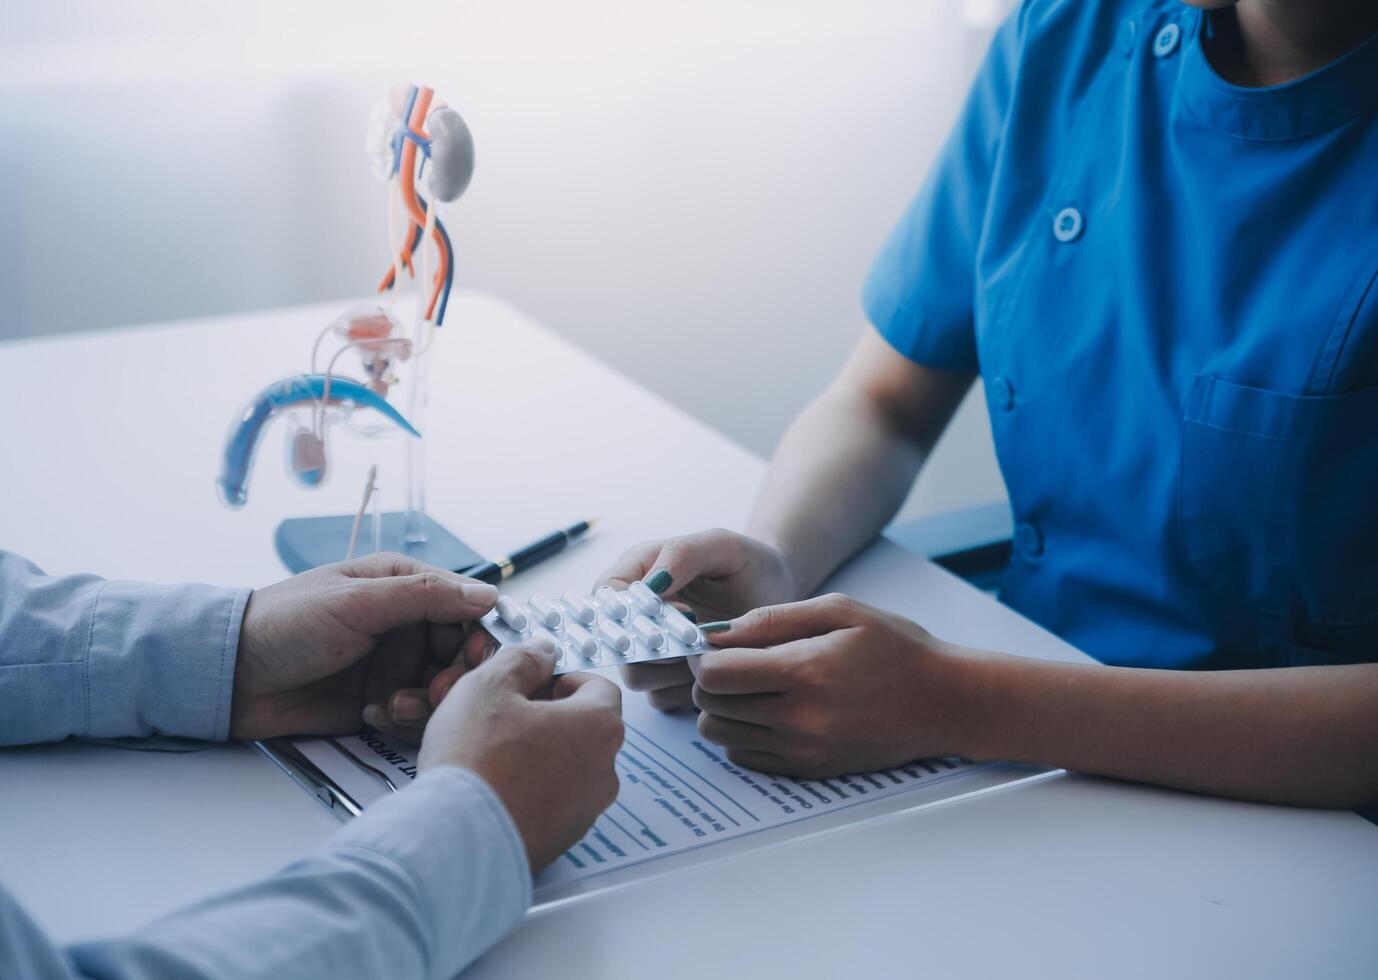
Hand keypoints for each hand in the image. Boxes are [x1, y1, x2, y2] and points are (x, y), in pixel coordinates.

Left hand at [230, 553, 497, 740]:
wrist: (231, 677)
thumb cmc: (285, 624)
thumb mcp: (357, 602)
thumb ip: (424, 596)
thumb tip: (487, 594)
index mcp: (403, 585)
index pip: (465, 607)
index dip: (476, 635)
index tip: (471, 659)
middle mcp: (405, 624)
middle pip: (462, 654)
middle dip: (454, 677)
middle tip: (435, 692)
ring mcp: (394, 664)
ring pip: (444, 689)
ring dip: (428, 703)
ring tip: (394, 706)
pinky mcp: (381, 701)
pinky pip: (418, 715)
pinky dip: (406, 720)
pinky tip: (376, 715)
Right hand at [419, 640, 623, 871]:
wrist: (457, 840)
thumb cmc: (475, 761)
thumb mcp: (489, 686)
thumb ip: (522, 659)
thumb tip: (542, 652)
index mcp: (598, 726)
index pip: (599, 687)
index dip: (564, 679)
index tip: (535, 683)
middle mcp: (604, 770)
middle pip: (585, 728)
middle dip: (549, 717)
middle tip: (506, 716)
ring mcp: (586, 810)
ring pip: (569, 766)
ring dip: (540, 754)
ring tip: (494, 753)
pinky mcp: (562, 840)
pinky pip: (554, 802)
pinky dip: (532, 790)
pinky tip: (495, 787)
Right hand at [596, 528, 798, 710]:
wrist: (776, 593)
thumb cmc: (747, 562)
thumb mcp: (721, 545)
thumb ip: (683, 554)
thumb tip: (649, 587)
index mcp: (638, 571)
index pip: (606, 594)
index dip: (628, 609)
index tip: (672, 612)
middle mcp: (637, 615)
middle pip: (616, 644)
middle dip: (652, 647)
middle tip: (691, 639)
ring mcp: (651, 651)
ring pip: (637, 676)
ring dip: (673, 670)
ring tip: (710, 651)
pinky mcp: (669, 679)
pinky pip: (662, 697)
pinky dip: (687, 690)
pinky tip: (715, 670)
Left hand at [689, 593, 988, 777]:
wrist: (943, 701)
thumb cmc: (896, 648)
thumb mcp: (839, 610)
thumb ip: (772, 618)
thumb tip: (717, 631)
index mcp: (803, 672)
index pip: (714, 674)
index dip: (705, 654)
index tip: (716, 643)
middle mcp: (798, 720)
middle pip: (709, 705)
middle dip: (711, 680)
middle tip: (733, 661)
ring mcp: (802, 751)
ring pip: (720, 734)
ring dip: (723, 707)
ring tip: (751, 686)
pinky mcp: (807, 770)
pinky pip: (744, 756)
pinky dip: (742, 733)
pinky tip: (768, 710)